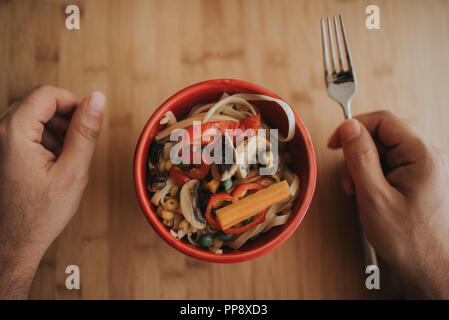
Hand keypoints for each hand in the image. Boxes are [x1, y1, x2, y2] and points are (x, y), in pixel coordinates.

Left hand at [0, 85, 104, 298]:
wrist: (15, 242)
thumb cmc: (40, 213)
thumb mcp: (73, 171)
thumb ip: (86, 131)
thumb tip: (97, 100)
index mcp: (14, 133)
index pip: (47, 94)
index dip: (73, 103)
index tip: (88, 122)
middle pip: (38, 103)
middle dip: (64, 119)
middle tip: (78, 145)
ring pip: (32, 117)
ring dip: (55, 130)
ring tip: (66, 158)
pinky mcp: (1, 151)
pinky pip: (24, 131)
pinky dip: (43, 140)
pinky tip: (53, 163)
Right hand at [328, 111, 448, 297]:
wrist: (428, 267)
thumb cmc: (409, 239)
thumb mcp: (375, 197)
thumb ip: (361, 158)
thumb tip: (350, 127)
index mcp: (421, 156)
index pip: (384, 120)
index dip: (354, 127)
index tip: (336, 142)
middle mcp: (427, 157)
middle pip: (382, 136)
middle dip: (358, 154)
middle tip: (350, 179)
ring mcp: (423, 168)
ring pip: (383, 151)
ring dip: (363, 168)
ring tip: (359, 192)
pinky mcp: (418, 179)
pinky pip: (390, 166)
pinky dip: (373, 177)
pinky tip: (369, 194)